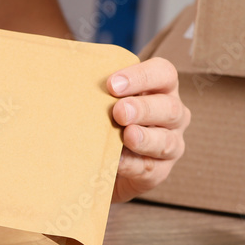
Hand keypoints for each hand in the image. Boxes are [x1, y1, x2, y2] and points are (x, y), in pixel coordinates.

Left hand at [107, 57, 189, 201]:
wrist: (99, 161)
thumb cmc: (103, 119)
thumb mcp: (102, 100)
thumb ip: (97, 90)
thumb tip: (71, 80)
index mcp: (160, 89)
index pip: (163, 73)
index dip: (141, 77)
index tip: (112, 84)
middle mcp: (173, 115)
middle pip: (169, 108)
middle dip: (143, 109)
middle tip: (119, 111)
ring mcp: (170, 144)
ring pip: (166, 141)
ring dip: (145, 138)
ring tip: (126, 136)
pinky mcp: (160, 171)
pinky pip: (150, 168)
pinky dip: (132, 165)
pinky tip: (117, 161)